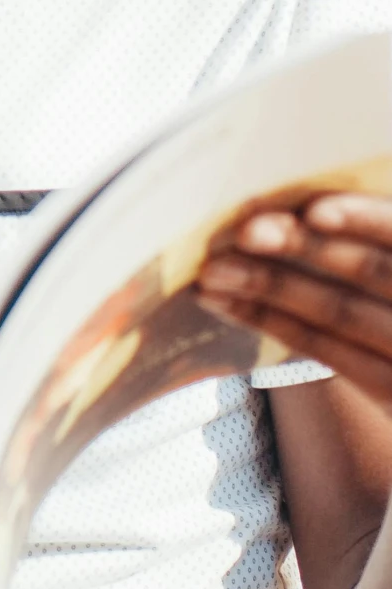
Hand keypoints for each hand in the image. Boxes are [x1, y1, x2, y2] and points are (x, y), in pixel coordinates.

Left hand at [196, 193, 391, 405]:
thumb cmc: (389, 304)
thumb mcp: (387, 270)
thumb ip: (372, 239)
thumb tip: (301, 197)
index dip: (364, 219)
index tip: (314, 210)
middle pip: (370, 271)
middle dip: (303, 246)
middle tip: (244, 231)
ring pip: (337, 312)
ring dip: (269, 285)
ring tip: (214, 269)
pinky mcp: (390, 392)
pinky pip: (323, 349)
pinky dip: (271, 321)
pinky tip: (228, 303)